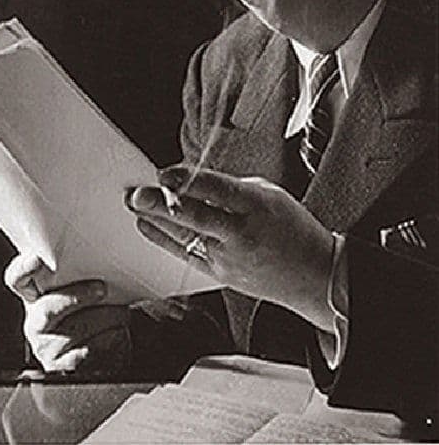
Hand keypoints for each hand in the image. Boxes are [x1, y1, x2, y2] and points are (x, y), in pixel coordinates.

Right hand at [4, 254, 129, 372]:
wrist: (97, 361)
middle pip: (47, 309)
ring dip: (106, 319)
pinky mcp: (64, 370)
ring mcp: (47, 349)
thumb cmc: (91, 316)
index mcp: (37, 297)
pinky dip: (110, 340)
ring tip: (120, 313)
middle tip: (102, 290)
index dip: (23, 269)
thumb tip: (104, 256)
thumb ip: (80, 274)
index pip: (18, 279)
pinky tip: (117, 334)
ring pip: (75, 331)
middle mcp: (36, 323)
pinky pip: (89, 353)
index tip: (36, 259)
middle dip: (78, 297)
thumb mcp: (81, 292)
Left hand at [128, 167, 334, 331]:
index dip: (189, 181)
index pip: (219, 190)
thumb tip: (193, 181)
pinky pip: (188, 255)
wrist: (314, 276)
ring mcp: (231, 257)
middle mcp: (243, 233)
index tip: (165, 172)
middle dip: (163, 205)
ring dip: (157, 220)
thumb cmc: (293, 229)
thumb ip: (232, 188)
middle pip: (197, 217)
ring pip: (188, 236)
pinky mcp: (222, 275)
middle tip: (137, 194)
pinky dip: (165, 241)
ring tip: (135, 205)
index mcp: (258, 206)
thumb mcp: (271, 195)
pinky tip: (148, 227)